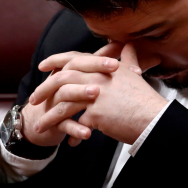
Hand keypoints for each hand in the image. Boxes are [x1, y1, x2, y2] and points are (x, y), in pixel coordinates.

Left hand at [32, 43, 167, 145]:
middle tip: (33, 99)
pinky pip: (76, 125)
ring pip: (64, 104)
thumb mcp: (135, 73)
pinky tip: (69, 142)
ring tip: (39, 126)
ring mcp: (95, 96)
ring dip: (49, 117)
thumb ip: (129, 57)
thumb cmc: (145, 99)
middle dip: (44, 89)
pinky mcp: (96, 114)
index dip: (56, 61)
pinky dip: (71, 134)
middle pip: (62, 79)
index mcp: (104, 67)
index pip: (74, 59)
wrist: (154, 118)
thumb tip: (129, 44)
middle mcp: (97, 78)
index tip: (43, 66)